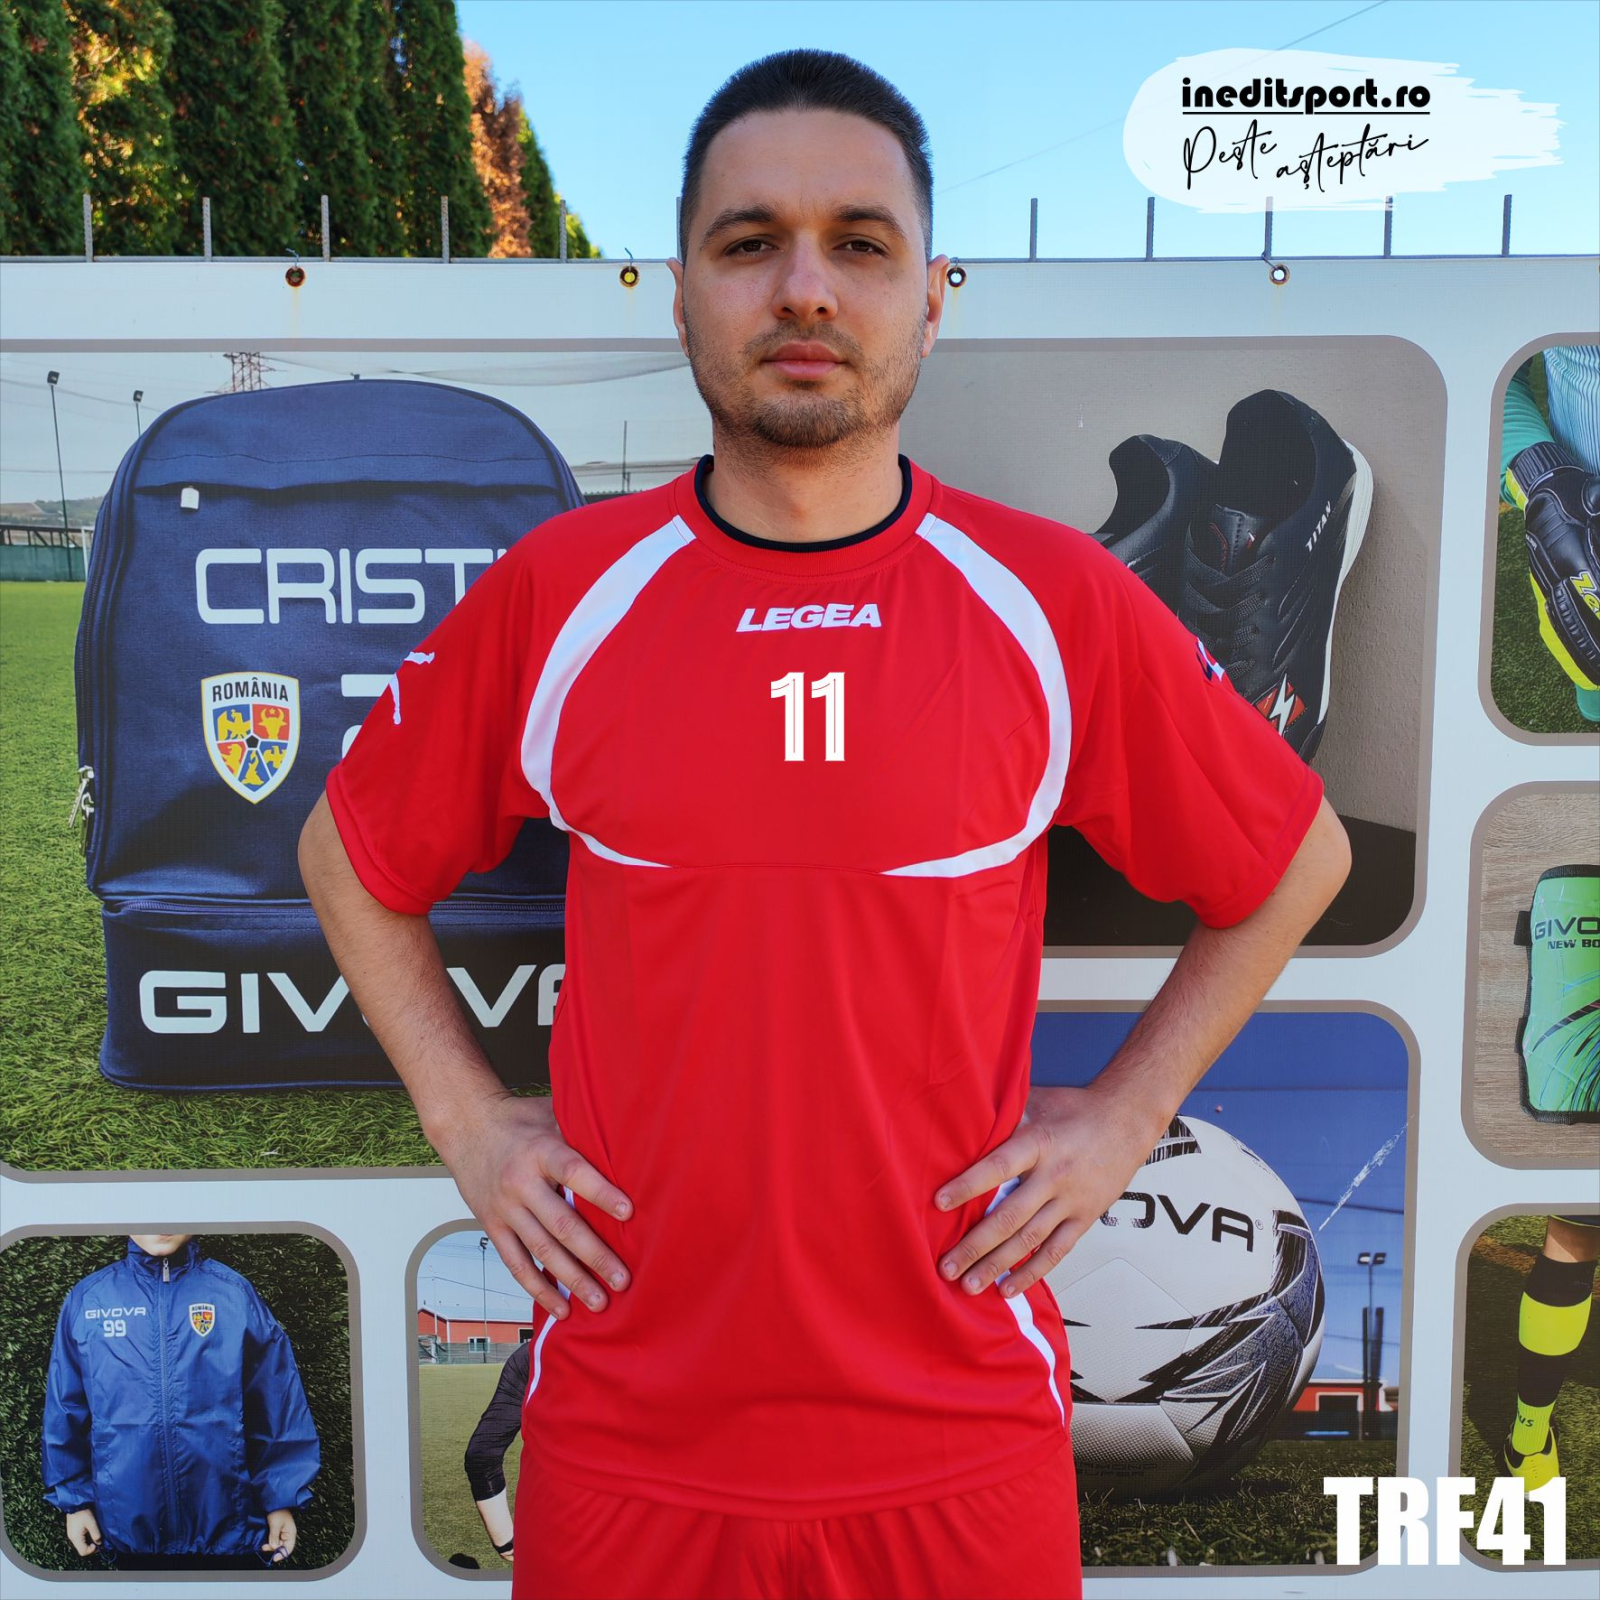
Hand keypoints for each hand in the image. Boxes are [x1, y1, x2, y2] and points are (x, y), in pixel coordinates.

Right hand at [65, 1509, 101, 1557]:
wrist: (75, 1504)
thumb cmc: (83, 1512)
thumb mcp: (92, 1523)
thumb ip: (96, 1534)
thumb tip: (99, 1543)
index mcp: (75, 1538)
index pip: (83, 1552)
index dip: (92, 1550)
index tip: (98, 1543)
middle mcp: (72, 1538)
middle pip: (82, 1548)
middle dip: (91, 1545)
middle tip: (98, 1539)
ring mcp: (71, 1534)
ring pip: (81, 1543)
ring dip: (89, 1541)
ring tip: (95, 1533)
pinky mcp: (73, 1530)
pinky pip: (80, 1538)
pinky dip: (86, 1537)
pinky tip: (91, 1530)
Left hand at [262, 1508, 296, 1562]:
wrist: (273, 1502)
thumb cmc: (277, 1511)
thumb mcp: (275, 1525)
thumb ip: (274, 1537)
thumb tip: (274, 1548)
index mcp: (290, 1533)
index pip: (289, 1548)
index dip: (282, 1554)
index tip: (274, 1558)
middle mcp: (287, 1534)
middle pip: (282, 1547)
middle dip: (273, 1549)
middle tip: (265, 1547)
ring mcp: (282, 1532)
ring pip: (276, 1544)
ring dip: (270, 1546)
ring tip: (263, 1545)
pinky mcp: (276, 1531)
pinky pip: (273, 1540)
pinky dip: (269, 1542)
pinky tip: (264, 1542)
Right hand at [435, 1093, 633, 1320]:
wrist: (465, 1126)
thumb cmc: (519, 1120)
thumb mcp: (549, 1113)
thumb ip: (581, 1130)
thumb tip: (628, 1138)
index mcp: (540, 1151)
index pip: (573, 1172)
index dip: (600, 1192)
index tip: (629, 1213)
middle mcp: (521, 1182)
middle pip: (561, 1223)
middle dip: (594, 1254)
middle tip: (623, 1279)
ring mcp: (504, 1208)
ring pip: (541, 1250)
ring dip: (572, 1279)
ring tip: (599, 1302)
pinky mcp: (492, 1226)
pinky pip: (516, 1263)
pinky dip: (538, 1288)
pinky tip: (560, 1308)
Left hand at [934, 1084, 1158, 1297]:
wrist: (1127, 1120)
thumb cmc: (1077, 1108)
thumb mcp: (1038, 1101)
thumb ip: (1004, 1117)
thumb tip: (964, 1121)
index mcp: (1039, 1143)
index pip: (997, 1167)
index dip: (968, 1185)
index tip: (939, 1203)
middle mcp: (1054, 1176)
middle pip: (1009, 1216)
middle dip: (975, 1245)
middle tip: (946, 1266)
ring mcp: (1070, 1201)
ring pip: (1029, 1240)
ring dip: (996, 1266)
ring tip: (969, 1285)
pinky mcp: (1084, 1218)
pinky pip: (1056, 1251)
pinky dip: (1031, 1272)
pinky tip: (1008, 1288)